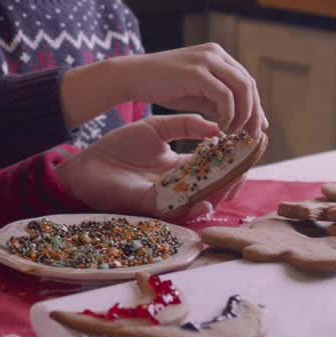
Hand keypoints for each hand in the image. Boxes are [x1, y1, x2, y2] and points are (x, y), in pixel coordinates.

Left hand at [54, 115, 246, 222]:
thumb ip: (186, 125)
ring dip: (220, 195)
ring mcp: (167, 198)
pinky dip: (194, 207)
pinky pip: (178, 211)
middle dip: (234, 180)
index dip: (233, 159)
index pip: (215, 165)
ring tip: (233, 183)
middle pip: (215, 186)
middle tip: (246, 168)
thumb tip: (217, 127)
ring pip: (203, 201)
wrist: (87, 163)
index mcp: (182, 167)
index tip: (248, 147)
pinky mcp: (152, 207)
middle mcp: (179, 186)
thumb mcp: (157, 129)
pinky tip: (206, 200)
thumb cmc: (119, 146)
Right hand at [112, 44, 266, 136]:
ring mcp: (207, 60)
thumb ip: (218, 100)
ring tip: (236, 133)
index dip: (256, 105)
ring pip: (242, 88)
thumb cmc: (161, 86)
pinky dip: (228, 114)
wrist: (132, 76)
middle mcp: (215, 53)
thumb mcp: (196, 92)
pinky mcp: (197, 72)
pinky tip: (221, 127)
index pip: (246, 80)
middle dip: (255, 113)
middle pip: (249, 84)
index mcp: (217, 55)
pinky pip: (225, 96)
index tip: (258, 127)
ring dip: (244, 114)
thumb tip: (242, 118)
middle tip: (254, 136)